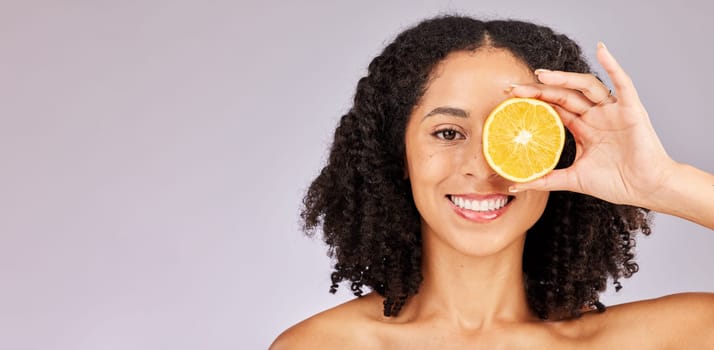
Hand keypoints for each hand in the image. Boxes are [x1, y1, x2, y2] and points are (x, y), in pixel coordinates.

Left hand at [507, 42, 676, 207]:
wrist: (646, 189)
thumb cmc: (615, 183)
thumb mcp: (573, 180)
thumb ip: (545, 180)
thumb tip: (514, 186)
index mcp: (582, 128)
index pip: (553, 107)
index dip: (533, 100)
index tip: (509, 96)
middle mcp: (595, 115)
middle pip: (563, 95)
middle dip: (539, 90)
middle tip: (514, 88)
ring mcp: (612, 110)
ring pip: (586, 86)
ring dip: (564, 78)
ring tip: (541, 75)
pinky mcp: (631, 109)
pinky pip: (623, 82)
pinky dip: (613, 64)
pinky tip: (601, 50)